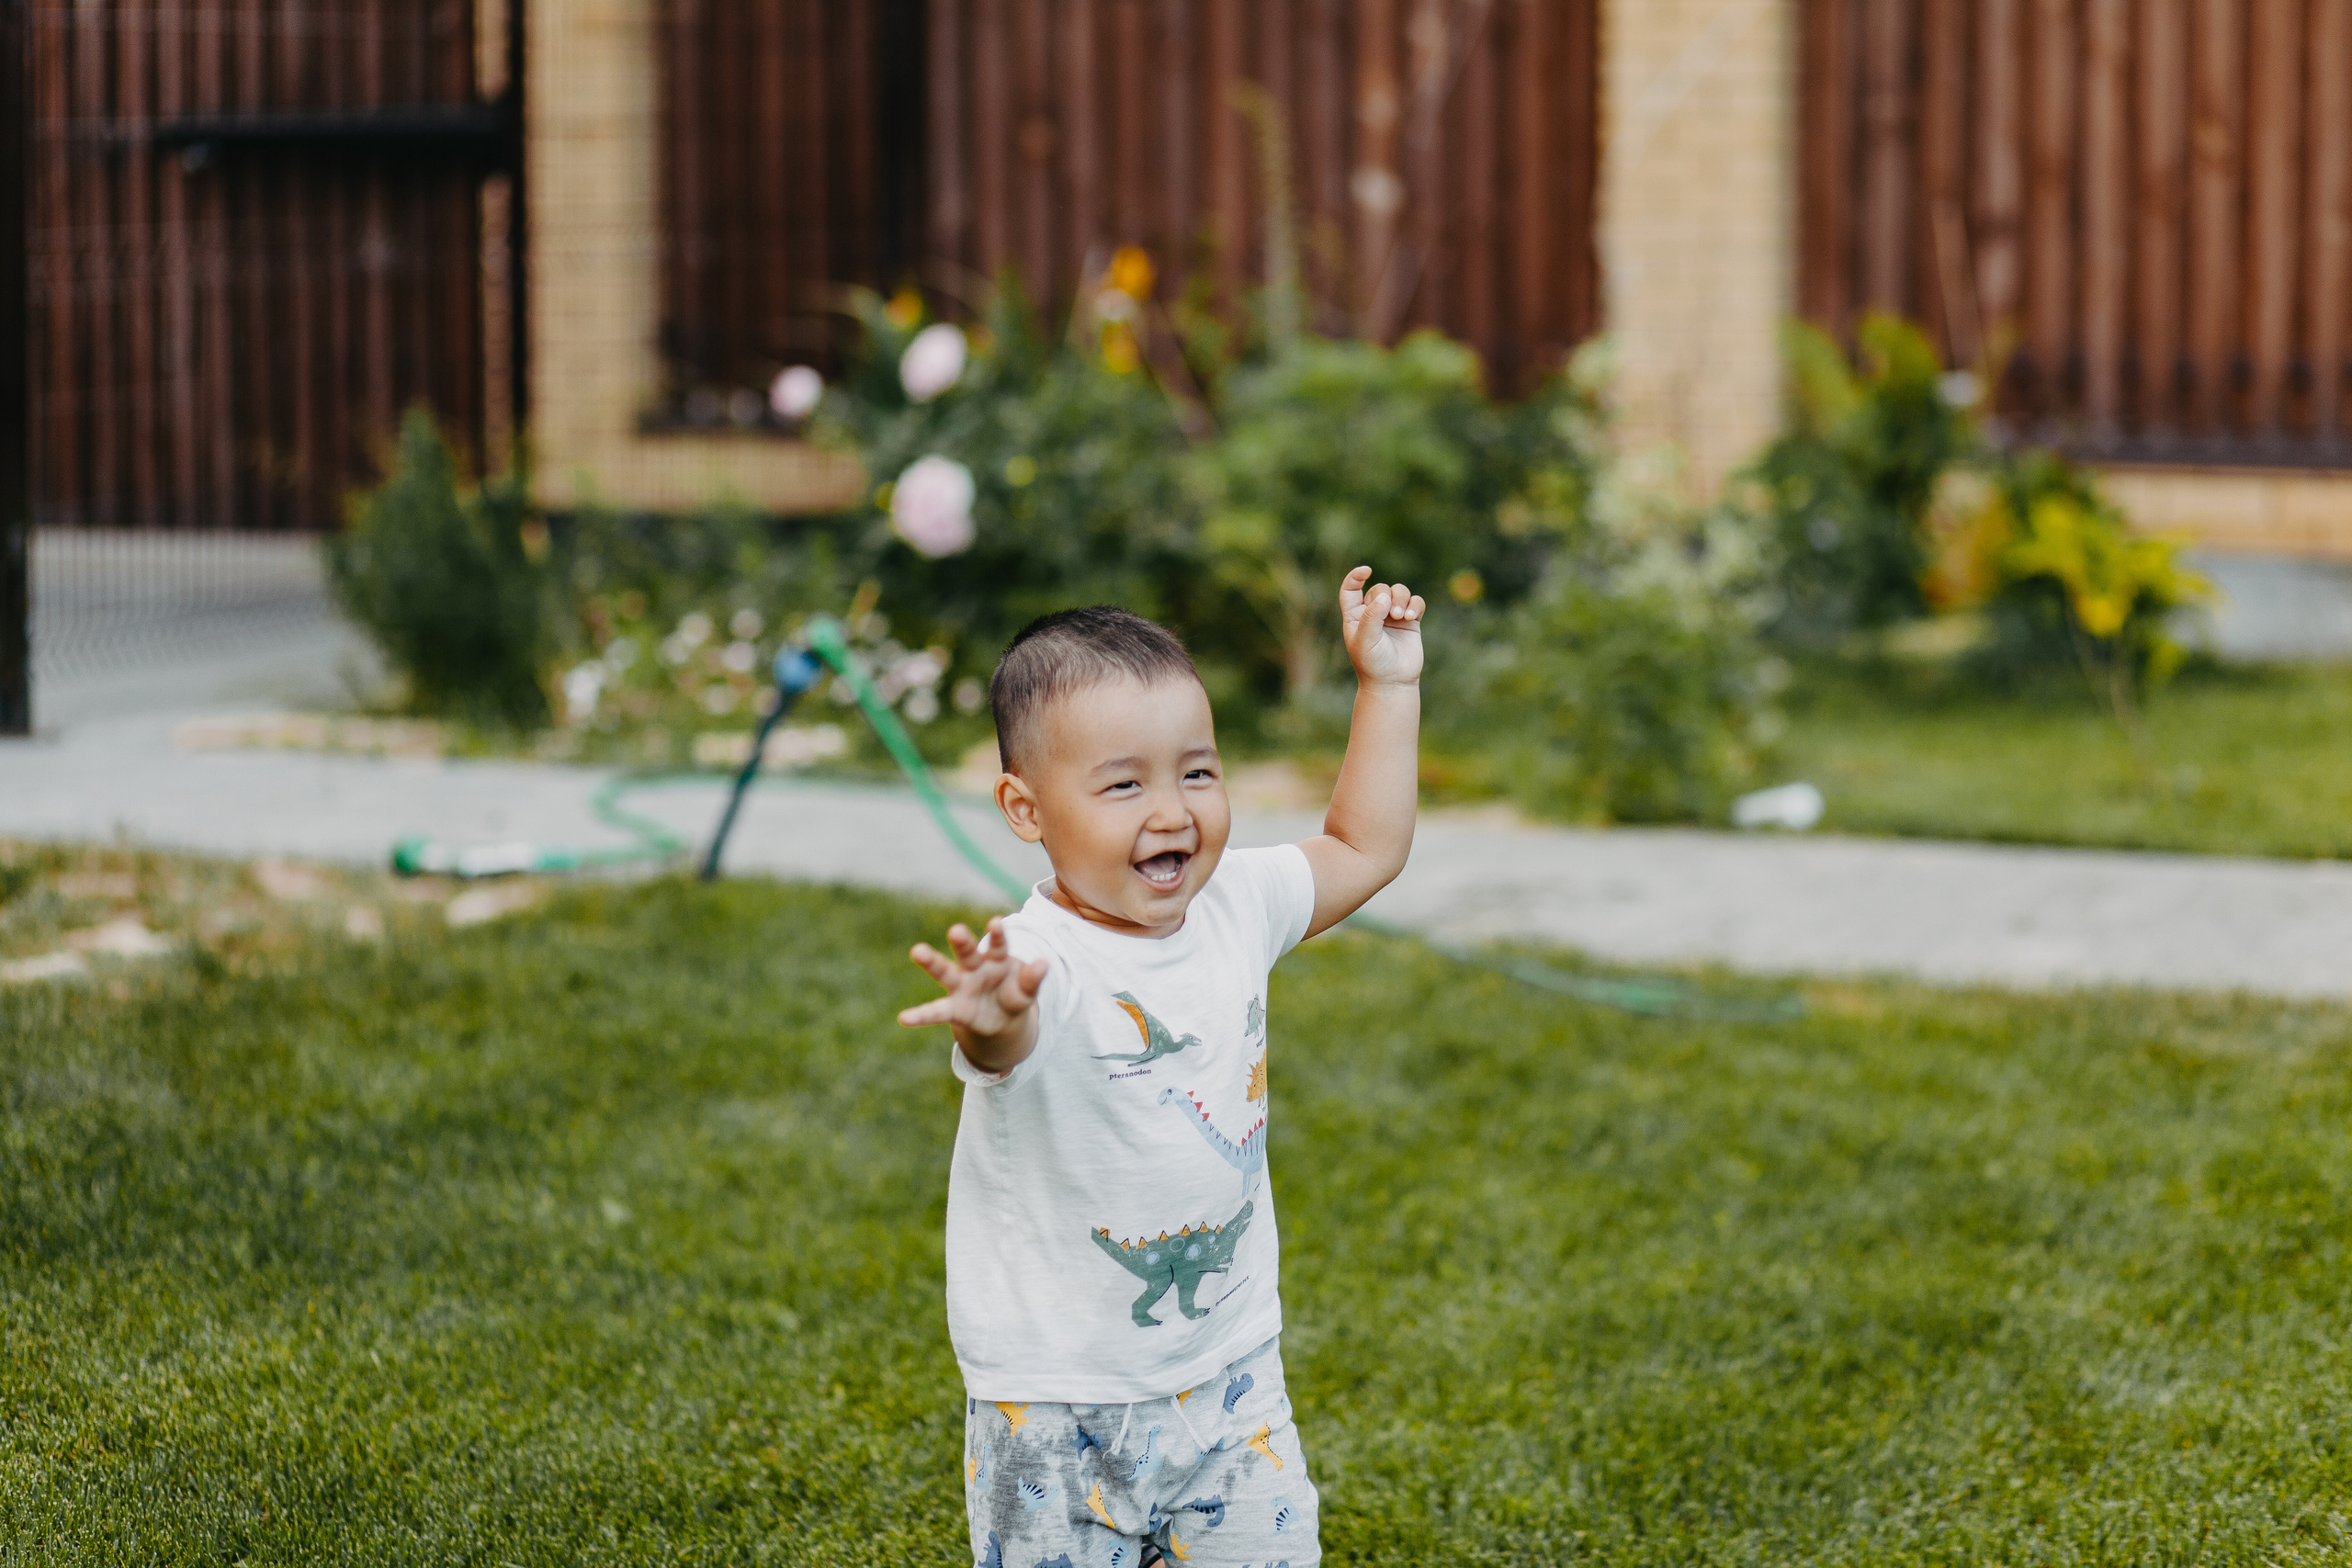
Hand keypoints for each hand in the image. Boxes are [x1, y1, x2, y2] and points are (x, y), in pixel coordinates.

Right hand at [898, 918, 1046, 1066]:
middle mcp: (975, 968)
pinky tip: (904, 1018)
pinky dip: (920, 1016)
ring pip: (945, 971)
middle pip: (967, 952)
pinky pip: (936, 1012)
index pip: (998, 945)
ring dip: (931, 961)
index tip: (995, 922)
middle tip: (957, 930)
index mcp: (996, 959)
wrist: (1001, 1018)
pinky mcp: (954, 1008)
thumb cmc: (1013, 995)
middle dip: (962, 941)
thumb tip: (1043, 964)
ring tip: (917, 950)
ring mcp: (961, 986)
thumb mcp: (1026, 991)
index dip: (996, 935)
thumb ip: (1032, 980)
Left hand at [1339, 566, 1425, 686]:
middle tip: (1393, 614)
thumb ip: (1371, 616)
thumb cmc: (1373, 663)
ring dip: (1402, 598)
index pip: (1350, 589)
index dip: (1355, 577)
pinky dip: (1415, 604)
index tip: (1366, 571)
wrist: (1393, 682)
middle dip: (1388, 596)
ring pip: (1399, 591)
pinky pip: (1415, 602)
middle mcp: (1372, 613)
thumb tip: (1384, 596)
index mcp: (1355, 616)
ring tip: (1403, 616)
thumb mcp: (1365, 640)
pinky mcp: (1411, 622)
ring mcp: (1392, 616)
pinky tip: (1412, 616)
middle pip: (1380, 588)